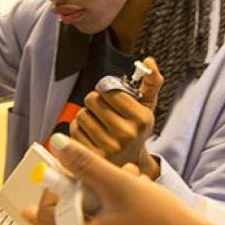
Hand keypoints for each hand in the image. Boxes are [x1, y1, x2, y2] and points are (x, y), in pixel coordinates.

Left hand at [24, 133, 224, 224]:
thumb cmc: (163, 222)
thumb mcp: (120, 186)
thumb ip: (86, 164)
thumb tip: (56, 142)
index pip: (45, 213)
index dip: (56, 186)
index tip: (74, 167)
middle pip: (65, 219)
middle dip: (82, 191)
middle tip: (104, 172)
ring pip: (87, 223)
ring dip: (100, 198)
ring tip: (130, 177)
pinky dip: (111, 213)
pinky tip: (136, 194)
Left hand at [71, 58, 164, 176]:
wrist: (129, 163)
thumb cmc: (135, 130)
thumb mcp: (147, 106)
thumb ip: (151, 82)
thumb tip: (148, 61)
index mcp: (142, 119)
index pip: (109, 89)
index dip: (107, 90)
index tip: (112, 98)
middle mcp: (127, 135)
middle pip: (92, 99)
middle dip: (96, 102)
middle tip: (105, 112)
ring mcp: (109, 148)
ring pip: (81, 114)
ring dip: (87, 116)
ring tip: (99, 125)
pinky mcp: (92, 157)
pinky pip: (74, 129)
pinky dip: (79, 129)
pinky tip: (91, 135)